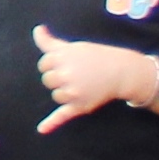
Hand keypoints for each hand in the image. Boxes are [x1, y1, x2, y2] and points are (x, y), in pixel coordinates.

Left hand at [31, 30, 152, 128]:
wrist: (121, 71)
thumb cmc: (94, 57)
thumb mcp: (71, 47)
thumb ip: (50, 42)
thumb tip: (37, 30)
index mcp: (61, 58)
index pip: (44, 64)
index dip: (54, 63)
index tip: (68, 62)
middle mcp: (65, 74)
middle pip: (47, 80)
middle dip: (58, 77)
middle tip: (76, 73)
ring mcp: (73, 92)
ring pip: (55, 95)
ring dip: (64, 91)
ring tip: (82, 84)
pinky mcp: (79, 106)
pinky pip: (62, 116)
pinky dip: (51, 123)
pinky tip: (41, 129)